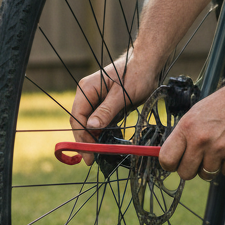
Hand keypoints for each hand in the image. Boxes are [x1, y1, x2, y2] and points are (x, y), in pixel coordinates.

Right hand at [70, 49, 156, 164]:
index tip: (88, 154)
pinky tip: (107, 141)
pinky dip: (101, 132)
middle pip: (80, 122)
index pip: (77, 117)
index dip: (81, 137)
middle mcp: (87, 94)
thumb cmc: (136, 75)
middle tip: (92, 159)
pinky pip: (98, 120)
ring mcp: (95, 98)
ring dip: (93, 138)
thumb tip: (91, 127)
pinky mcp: (104, 103)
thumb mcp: (122, 95)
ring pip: (89, 123)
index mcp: (87, 89)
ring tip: (100, 153)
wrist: (148, 65)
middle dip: (85, 140)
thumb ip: (106, 111)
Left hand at [158, 77, 224, 180]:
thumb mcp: (195, 114)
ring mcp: (220, 148)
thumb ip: (183, 136)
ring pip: (206, 174)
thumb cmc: (222, 104)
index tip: (174, 163)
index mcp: (186, 127)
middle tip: (197, 159)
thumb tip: (170, 157)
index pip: (166, 159)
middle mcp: (201, 139)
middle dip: (190, 169)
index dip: (169, 164)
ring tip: (216, 150)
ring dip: (210, 166)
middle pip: (185, 173)